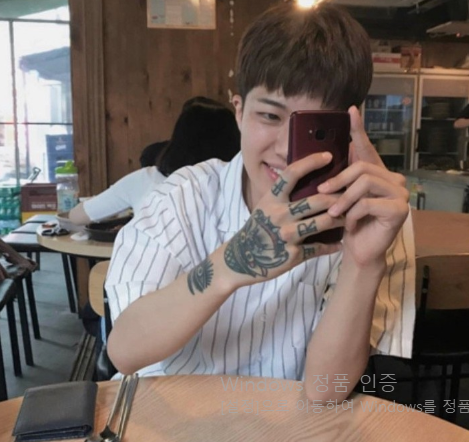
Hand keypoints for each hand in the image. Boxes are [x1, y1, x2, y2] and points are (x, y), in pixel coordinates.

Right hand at [224, 153, 342, 287]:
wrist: (243, 258)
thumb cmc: (258, 228)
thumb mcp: (265, 206)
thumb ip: (283, 195)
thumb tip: (307, 178)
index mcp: (272, 199)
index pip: (292, 173)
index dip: (311, 162)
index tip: (328, 156)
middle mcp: (280, 215)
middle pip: (318, 200)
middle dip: (339, 197)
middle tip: (350, 195)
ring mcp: (287, 235)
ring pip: (324, 223)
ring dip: (341, 220)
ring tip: (350, 217)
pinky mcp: (293, 255)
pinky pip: (319, 248)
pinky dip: (332, 246)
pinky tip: (339, 243)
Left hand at [317, 106, 408, 266]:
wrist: (358, 251)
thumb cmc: (346, 223)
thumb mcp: (337, 198)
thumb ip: (337, 179)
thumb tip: (320, 156)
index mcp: (375, 173)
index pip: (366, 147)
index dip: (358, 129)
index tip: (350, 110)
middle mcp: (392, 178)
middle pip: (362, 166)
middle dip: (338, 180)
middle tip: (322, 193)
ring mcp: (400, 193)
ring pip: (365, 182)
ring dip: (344, 199)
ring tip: (334, 213)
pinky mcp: (400, 209)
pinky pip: (369, 203)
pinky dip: (354, 214)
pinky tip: (350, 224)